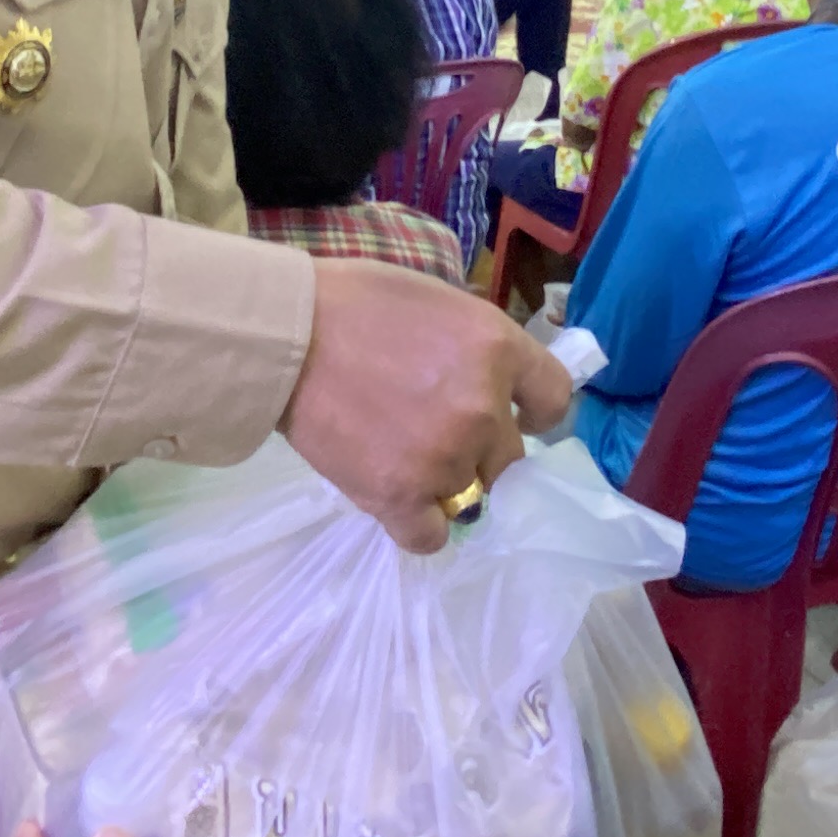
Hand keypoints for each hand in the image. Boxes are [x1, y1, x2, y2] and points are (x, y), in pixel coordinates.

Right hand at [282, 261, 573, 551]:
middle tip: (435, 432)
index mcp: (496, 348)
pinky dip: (418, 524)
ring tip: (403, 459)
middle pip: (510, 456)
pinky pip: (431, 535)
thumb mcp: (438, 300)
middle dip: (480, 448)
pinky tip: (400, 502)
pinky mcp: (398, 496)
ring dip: (445, 483)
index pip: (553, 398)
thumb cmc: (353, 302)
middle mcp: (484, 409)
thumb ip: (477, 346)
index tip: (514, 414)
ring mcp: (444, 458)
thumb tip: (494, 379)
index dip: (532, 410)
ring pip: (471, 495)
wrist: (284, 334)